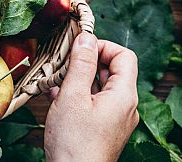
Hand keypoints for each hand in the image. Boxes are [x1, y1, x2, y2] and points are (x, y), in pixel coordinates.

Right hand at [44, 32, 138, 161]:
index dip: (102, 46)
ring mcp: (116, 120)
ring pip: (101, 88)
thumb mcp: (73, 96)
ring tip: (55, 81)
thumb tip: (86, 37)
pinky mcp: (105, 131)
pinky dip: (79, 97)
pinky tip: (57, 98)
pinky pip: (95, 104)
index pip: (124, 56)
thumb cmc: (74, 143)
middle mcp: (126, 107)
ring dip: (79, 80)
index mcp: (124, 95)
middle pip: (112, 71)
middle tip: (62, 62)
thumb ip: (81, 64)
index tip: (80, 48)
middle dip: (86, 63)